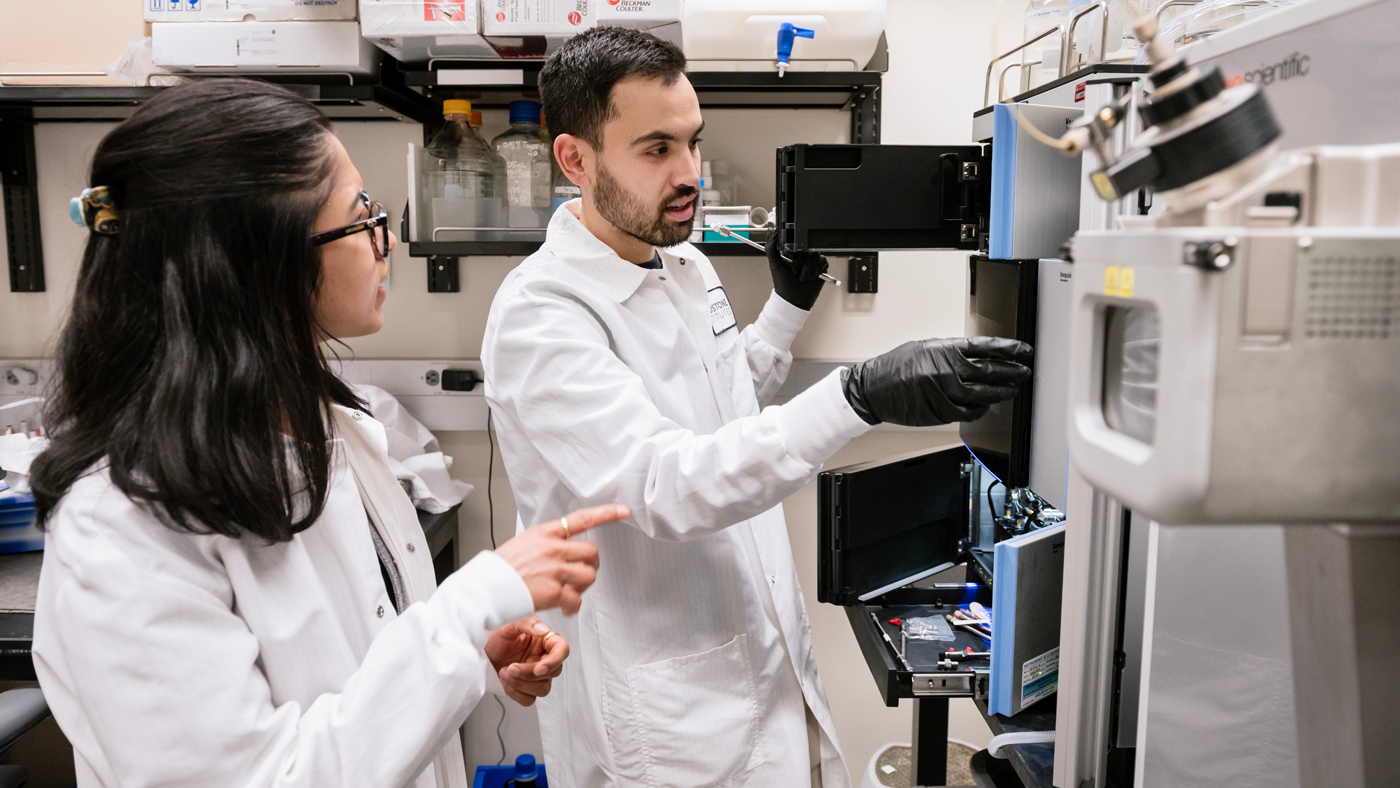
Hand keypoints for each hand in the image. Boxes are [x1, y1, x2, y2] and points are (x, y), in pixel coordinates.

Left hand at [485, 615, 568, 706]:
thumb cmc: (496, 637)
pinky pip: (529, 700)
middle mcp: (543, 658)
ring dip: (522, 684)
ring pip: (543, 689)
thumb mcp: (509, 625)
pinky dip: (515, 693)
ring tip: (505, 672)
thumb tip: (543, 630)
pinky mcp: (526, 689)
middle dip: (530, 673)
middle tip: (511, 667)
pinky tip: (505, 681)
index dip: (555, 660)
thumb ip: (526, 624)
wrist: (481, 652)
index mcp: (544, 641)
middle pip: (553, 673)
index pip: (562, 650)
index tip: (539, 667)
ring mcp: (536, 676)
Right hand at [493, 504, 628, 614]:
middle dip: (592, 565)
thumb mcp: (523, 544)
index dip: (606, 514)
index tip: (623, 511)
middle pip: (591, 553)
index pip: (581, 519)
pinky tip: (565, 607)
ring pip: (589, 576)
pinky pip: (576, 599)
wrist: (483, 588)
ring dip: (583, 586)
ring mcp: (554, 570)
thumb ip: (546, 544)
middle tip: (584, 573)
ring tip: (571, 592)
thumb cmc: (499, 569)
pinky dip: (573, 606)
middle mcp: (552, 549)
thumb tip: (562, 550)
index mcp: (544, 533)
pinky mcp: (553, 592)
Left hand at [766, 233, 828, 310]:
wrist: (794, 299)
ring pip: (815, 255)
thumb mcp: (774, 264)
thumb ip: (771, 247)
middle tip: (794, 272)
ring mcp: (813, 260)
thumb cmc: (783, 284)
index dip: (794, 251)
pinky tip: (810, 278)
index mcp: (792, 251)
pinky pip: (822, 262)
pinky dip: (815, 272)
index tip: (790, 260)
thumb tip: (772, 232)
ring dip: (807, 270)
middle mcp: (803, 254)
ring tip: (801, 277)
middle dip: (800, 263)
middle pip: (807, 248)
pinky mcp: (822, 266)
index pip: (797, 241)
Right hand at [842, 337, 1032, 425]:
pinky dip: (981, 410)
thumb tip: (977, 356)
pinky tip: (987, 406)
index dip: (1010, 349)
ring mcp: (946, 392)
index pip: (986, 347)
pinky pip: (970, 412)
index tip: (1024, 351)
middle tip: (1025, 372)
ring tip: (1012, 390)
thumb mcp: (924, 348)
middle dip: (1013, 372)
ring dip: (1002, 392)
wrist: (872, 389)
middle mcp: (948, 369)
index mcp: (945, 349)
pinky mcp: (941, 411)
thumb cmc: (895, 367)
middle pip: (991, 371)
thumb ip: (951, 352)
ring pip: (984, 394)